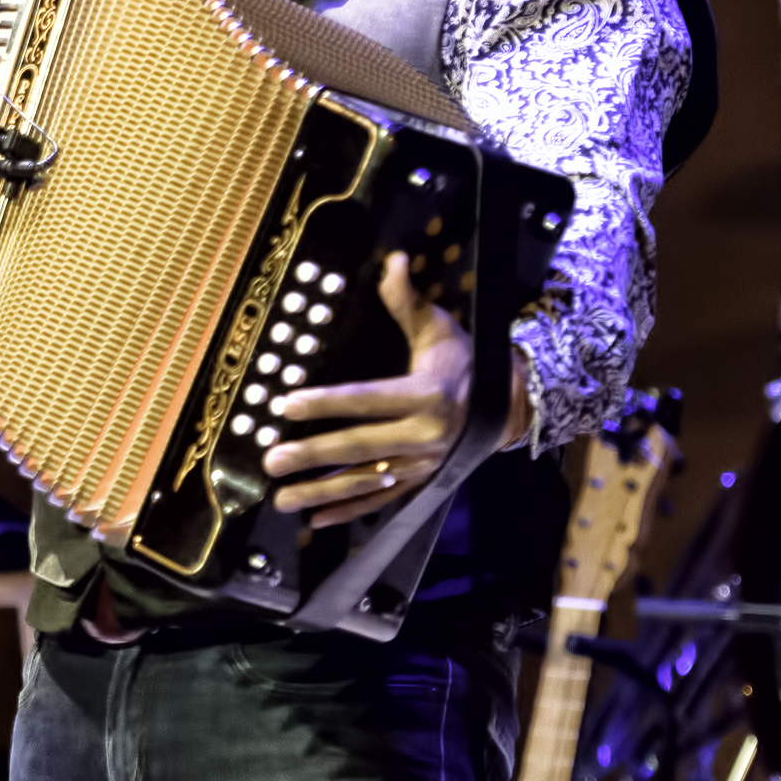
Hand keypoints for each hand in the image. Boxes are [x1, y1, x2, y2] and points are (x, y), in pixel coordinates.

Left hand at [257, 252, 525, 527]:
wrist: (508, 404)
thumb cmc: (463, 360)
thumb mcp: (438, 327)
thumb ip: (407, 300)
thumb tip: (392, 260)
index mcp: (427, 395)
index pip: (367, 399)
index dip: (325, 402)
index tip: (285, 403)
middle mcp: (426, 435)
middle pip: (359, 446)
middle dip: (312, 455)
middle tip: (272, 459)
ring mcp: (422, 464)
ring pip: (366, 481)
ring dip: (321, 492)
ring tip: (282, 497)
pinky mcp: (421, 482)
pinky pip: (381, 501)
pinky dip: (348, 511)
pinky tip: (315, 519)